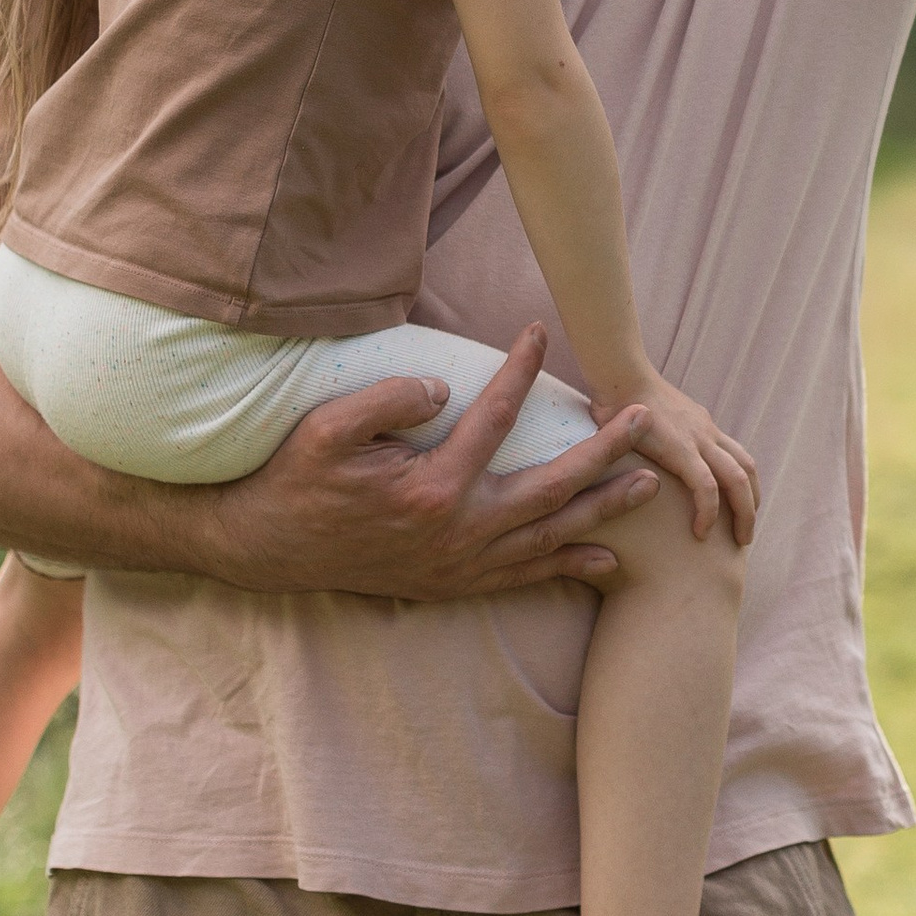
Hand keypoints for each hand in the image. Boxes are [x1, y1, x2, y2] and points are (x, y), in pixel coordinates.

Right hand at [202, 325, 662, 601]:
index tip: (541, 331)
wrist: (266, 549)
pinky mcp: (453, 584)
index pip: (496, 419)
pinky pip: (523, 578)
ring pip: (549, 538)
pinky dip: (568, 567)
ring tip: (648, 487)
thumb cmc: (295, 480)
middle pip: (551, 488)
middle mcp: (457, 532)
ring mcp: (459, 564)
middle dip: (604, 454)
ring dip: (602, 511)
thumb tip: (447, 389)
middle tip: (644, 422)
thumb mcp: (327, 429)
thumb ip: (389, 401)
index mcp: (431, 488)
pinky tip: (605, 559)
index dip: (522, 370)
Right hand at [617, 371, 760, 544]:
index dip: (743, 486)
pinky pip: (706, 487)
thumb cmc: (621, 395)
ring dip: (745, 513)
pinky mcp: (681, 449)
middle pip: (747, 469)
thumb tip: (641, 454)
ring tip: (739, 541)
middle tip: (746, 534)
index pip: (736, 456)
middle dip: (752, 504)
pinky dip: (709, 512)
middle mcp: (707, 431)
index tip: (738, 511)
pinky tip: (702, 533)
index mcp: (701, 425)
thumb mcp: (651, 419)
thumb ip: (656, 436)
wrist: (617, 375)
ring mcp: (697, 439)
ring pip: (738, 479)